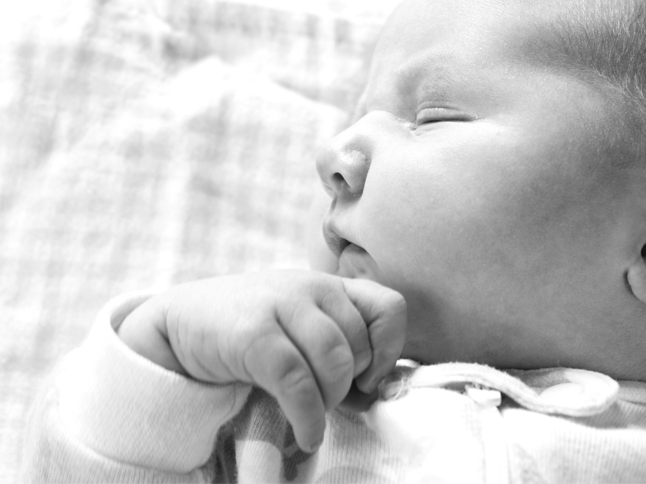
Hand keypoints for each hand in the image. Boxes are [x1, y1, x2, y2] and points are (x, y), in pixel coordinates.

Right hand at [118, 270, 405, 451]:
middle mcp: (311, 287)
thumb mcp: (300, 327)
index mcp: (330, 286)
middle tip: (326, 399)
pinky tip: (305, 433)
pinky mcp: (254, 333)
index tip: (370, 377)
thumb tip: (378, 392)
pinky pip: (298, 383)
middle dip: (349, 385)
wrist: (181, 322)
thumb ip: (339, 347)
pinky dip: (308, 417)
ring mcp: (281, 305)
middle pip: (359, 346)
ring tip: (313, 415)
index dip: (390, 348)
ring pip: (334, 362)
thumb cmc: (251, 331)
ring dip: (329, 401)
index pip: (389, 307)